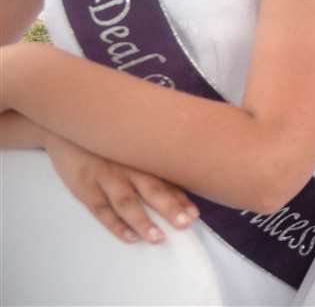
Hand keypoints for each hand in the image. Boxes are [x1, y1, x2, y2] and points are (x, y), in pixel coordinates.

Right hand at [44, 133, 198, 244]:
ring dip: (142, 221)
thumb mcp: (133, 142)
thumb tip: (181, 175)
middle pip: (151, 188)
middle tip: (186, 223)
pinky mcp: (85, 186)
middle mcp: (128, 167)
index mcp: (143, 156)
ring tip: (158, 238)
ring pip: (126, 201)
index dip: (182, 197)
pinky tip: (129, 238)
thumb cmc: (109, 139)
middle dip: (169, 207)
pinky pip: (100, 208)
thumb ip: (152, 158)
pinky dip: (114, 224)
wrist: (69, 126)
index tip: (196, 214)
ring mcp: (105, 177)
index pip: (166, 179)